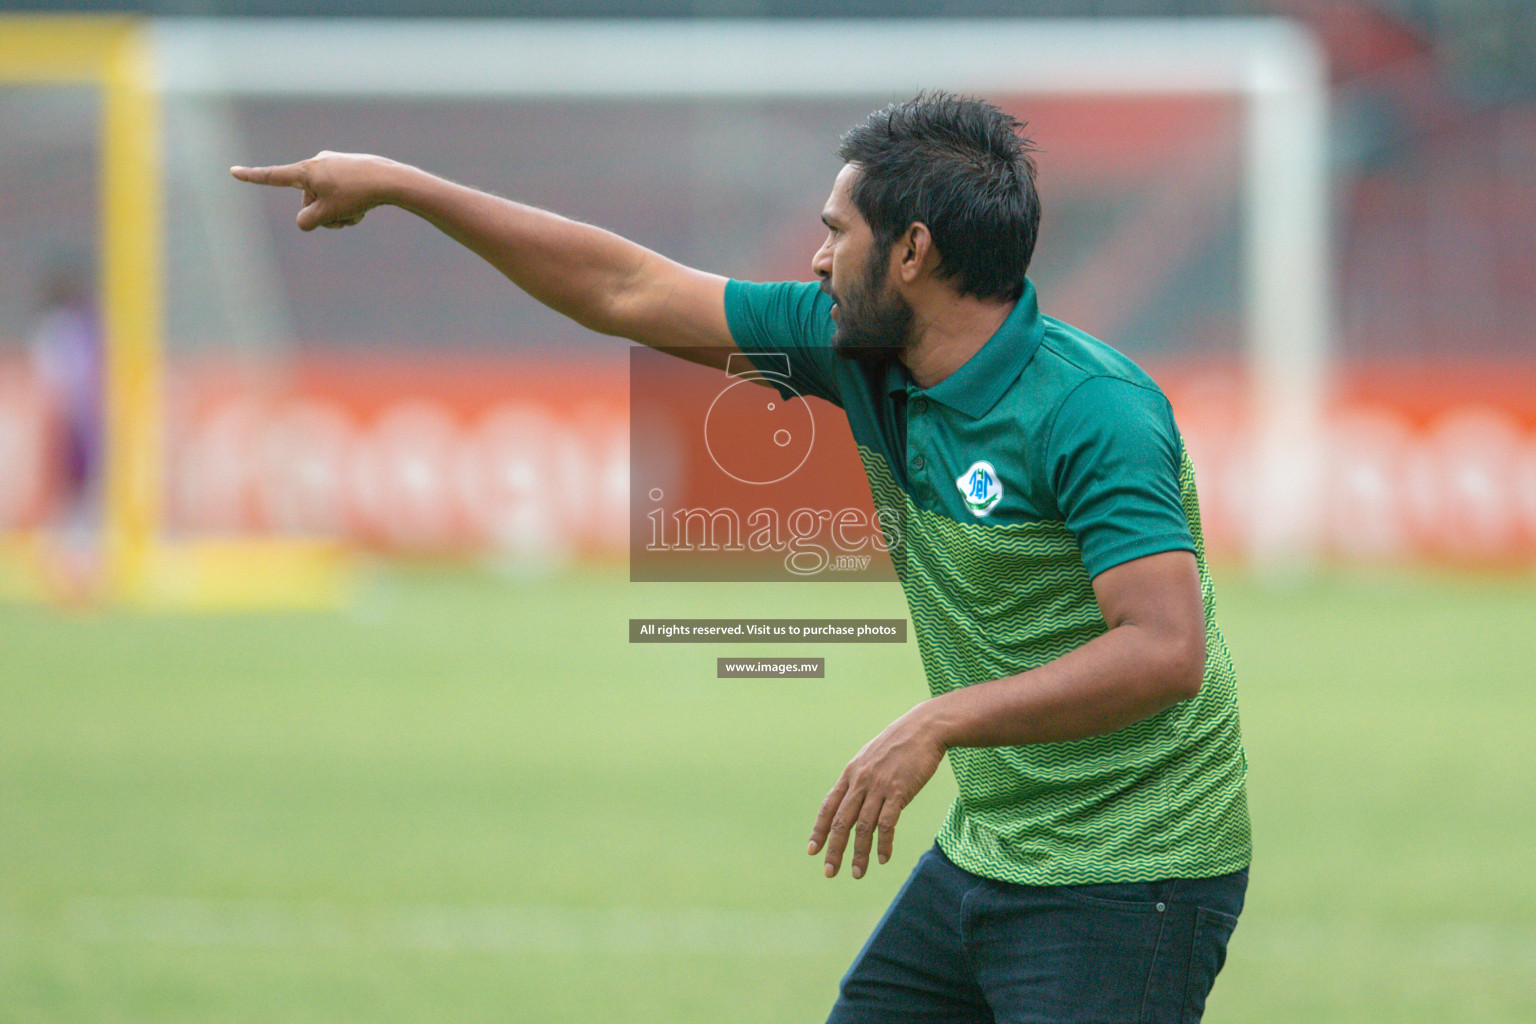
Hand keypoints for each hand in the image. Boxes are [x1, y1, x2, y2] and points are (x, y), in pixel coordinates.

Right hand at [230, 151, 394, 230]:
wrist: (391, 180)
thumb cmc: (356, 195)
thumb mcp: (326, 214)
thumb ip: (307, 221)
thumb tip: (305, 220)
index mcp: (306, 171)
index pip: (273, 176)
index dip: (252, 177)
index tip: (233, 171)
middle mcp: (317, 164)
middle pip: (309, 202)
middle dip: (324, 215)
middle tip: (344, 217)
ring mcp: (335, 165)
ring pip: (328, 201)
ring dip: (339, 213)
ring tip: (357, 212)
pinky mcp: (350, 169)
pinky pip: (342, 195)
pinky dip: (350, 205)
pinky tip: (366, 205)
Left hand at [809, 705, 945, 878]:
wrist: (923, 729)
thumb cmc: (898, 744)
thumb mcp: (871, 758)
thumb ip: (860, 779)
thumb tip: (854, 802)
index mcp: (850, 774)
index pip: (828, 806)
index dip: (819, 830)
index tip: (812, 850)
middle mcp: (860, 781)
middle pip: (841, 821)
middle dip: (834, 849)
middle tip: (829, 872)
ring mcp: (878, 786)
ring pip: (863, 827)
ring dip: (859, 853)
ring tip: (858, 873)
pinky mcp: (898, 791)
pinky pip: (887, 823)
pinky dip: (884, 844)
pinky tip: (883, 858)